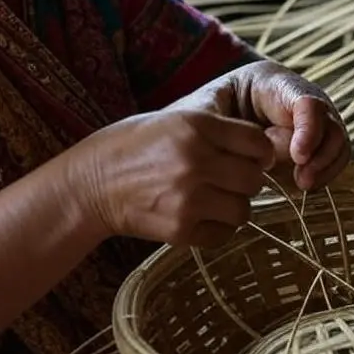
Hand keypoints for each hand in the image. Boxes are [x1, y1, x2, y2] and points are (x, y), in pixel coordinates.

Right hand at [65, 109, 275, 248]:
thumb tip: (263, 149)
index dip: (259, 152)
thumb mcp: (175, 119)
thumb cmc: (134, 146)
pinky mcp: (180, 229)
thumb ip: (217, 130)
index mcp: (196, 125)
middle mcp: (196, 160)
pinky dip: (217, 228)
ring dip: (234, 206)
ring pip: (243, 210)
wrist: (90, 184)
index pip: (257, 142)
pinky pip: (223, 234)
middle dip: (248, 181)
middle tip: (229, 180)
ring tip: (213, 199)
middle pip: (255, 178)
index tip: (252, 157)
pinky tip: (198, 216)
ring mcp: (188, 198)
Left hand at [172, 60, 349, 190]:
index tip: (298, 155)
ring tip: (303, 184)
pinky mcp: (314, 146)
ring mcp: (311, 122)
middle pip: (329, 122)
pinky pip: (332, 160)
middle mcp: (301, 99)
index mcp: (274, 83)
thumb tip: (265, 154)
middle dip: (319, 152)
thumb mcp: (209, 114)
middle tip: (302, 178)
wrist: (207, 126)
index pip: (306, 101)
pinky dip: (324, 174)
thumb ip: (232, 130)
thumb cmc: (205, 114)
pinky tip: (305, 185)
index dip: (308, 129)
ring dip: (324, 166)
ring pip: (336, 143)